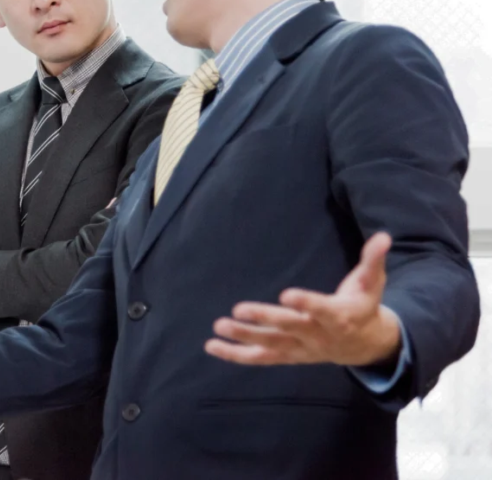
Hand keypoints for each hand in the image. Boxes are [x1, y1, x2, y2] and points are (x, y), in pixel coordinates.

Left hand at [205, 232, 402, 366]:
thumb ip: (373, 260)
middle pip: (289, 328)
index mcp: (340, 316)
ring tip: (218, 327)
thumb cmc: (364, 305)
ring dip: (243, 338)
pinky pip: (260, 358)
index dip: (306, 303)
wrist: (365, 345)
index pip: (321, 310)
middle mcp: (318, 335)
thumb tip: (383, 237)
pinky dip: (236, 355)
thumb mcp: (372, 283)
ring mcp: (301, 348)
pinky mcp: (287, 355)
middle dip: (265, 319)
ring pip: (270, 346)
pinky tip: (212, 346)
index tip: (286, 294)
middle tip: (238, 309)